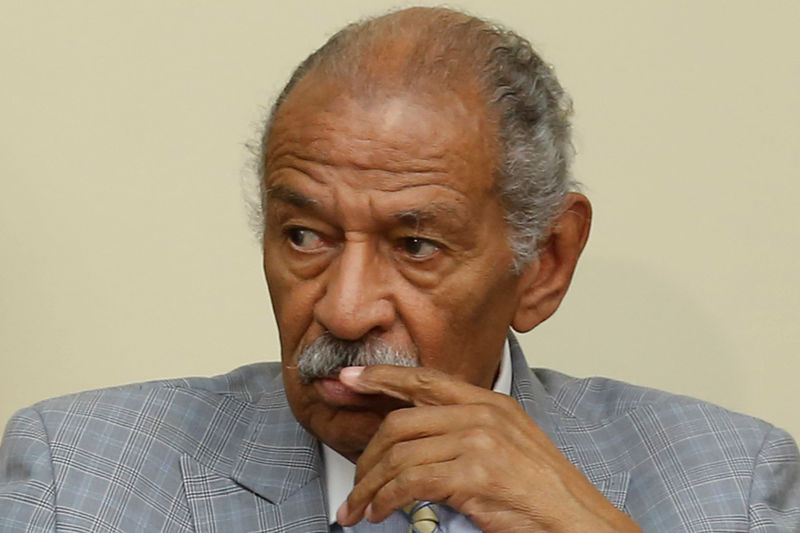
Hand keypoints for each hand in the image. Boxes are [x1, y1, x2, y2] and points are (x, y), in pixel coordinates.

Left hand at [335, 365, 640, 532]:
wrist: (579, 521)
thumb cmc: (542, 491)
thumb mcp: (506, 445)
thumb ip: (465, 433)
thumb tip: (416, 443)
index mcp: (489, 403)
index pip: (424, 380)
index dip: (381, 377)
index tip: (348, 378)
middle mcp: (482, 414)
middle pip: (401, 423)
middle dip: (367, 454)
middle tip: (355, 482)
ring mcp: (480, 441)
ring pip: (400, 455)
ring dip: (371, 486)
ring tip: (360, 507)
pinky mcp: (476, 474)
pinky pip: (411, 482)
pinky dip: (386, 499)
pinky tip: (379, 512)